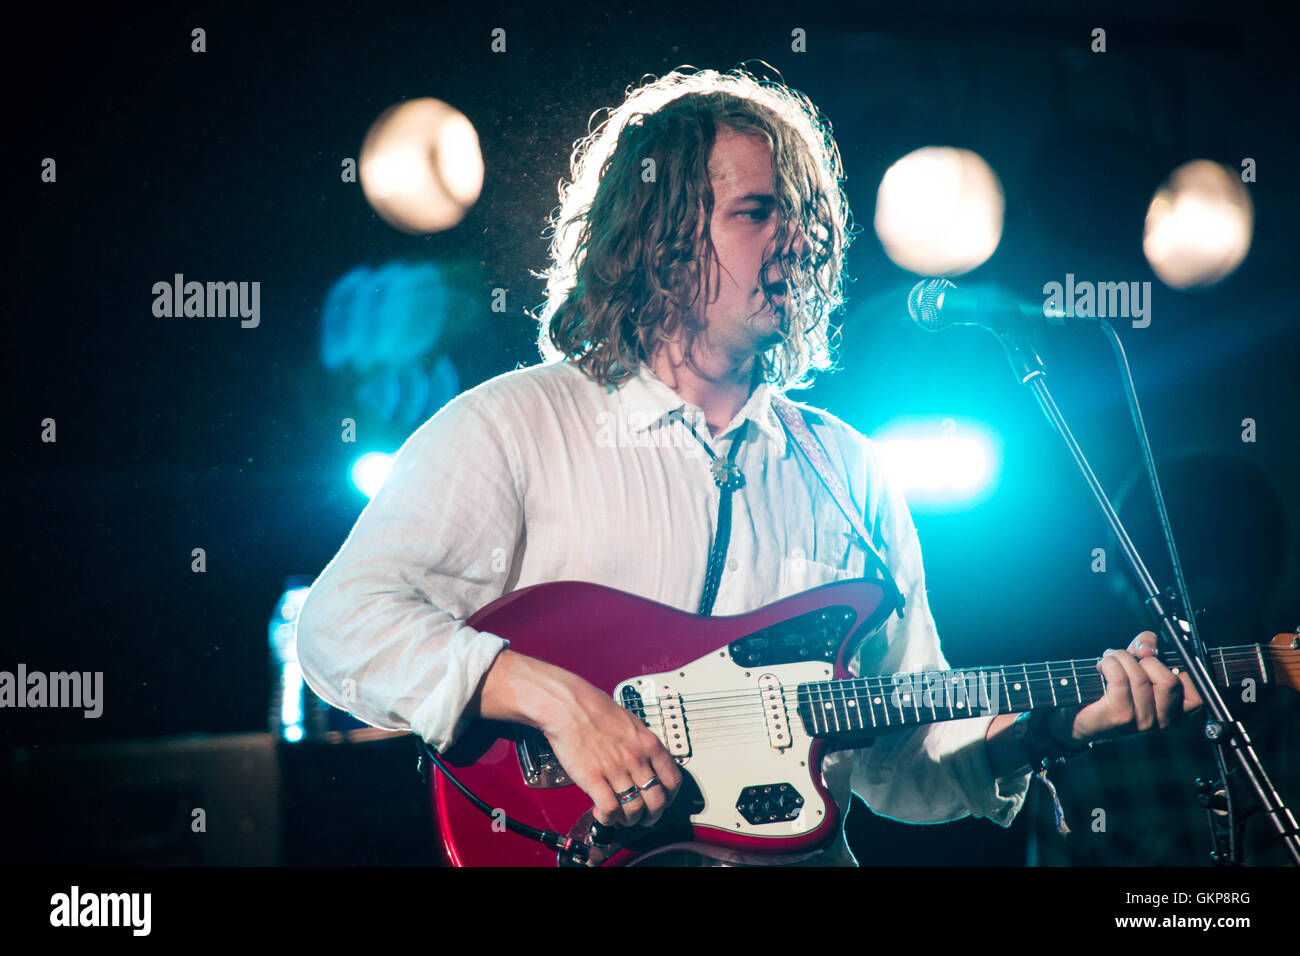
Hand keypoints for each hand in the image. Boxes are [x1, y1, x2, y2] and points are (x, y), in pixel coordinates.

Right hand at [537, 671, 682, 832]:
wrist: (568, 705)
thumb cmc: (595, 710)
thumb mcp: (631, 723)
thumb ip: (642, 746)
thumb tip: (648, 764)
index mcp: (648, 744)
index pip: (672, 780)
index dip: (669, 797)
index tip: (662, 802)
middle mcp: (636, 758)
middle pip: (656, 801)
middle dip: (651, 816)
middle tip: (643, 818)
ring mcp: (615, 769)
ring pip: (634, 809)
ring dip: (629, 820)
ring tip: (621, 817)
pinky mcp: (593, 778)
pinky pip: (610, 809)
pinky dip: (609, 818)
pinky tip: (604, 815)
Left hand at [1066, 630, 1203, 744]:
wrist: (1083, 717)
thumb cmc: (1115, 690)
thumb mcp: (1138, 665)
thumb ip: (1149, 647)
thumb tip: (1148, 645)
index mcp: (1176, 711)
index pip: (1197, 692)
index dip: (1179, 668)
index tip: (1158, 659)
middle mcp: (1163, 720)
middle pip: (1169, 681)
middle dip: (1146, 660)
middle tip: (1129, 658)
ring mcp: (1143, 722)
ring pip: (1141, 677)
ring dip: (1121, 658)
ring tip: (1110, 659)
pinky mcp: (1120, 717)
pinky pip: (1120, 679)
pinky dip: (1109, 664)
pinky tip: (1102, 666)